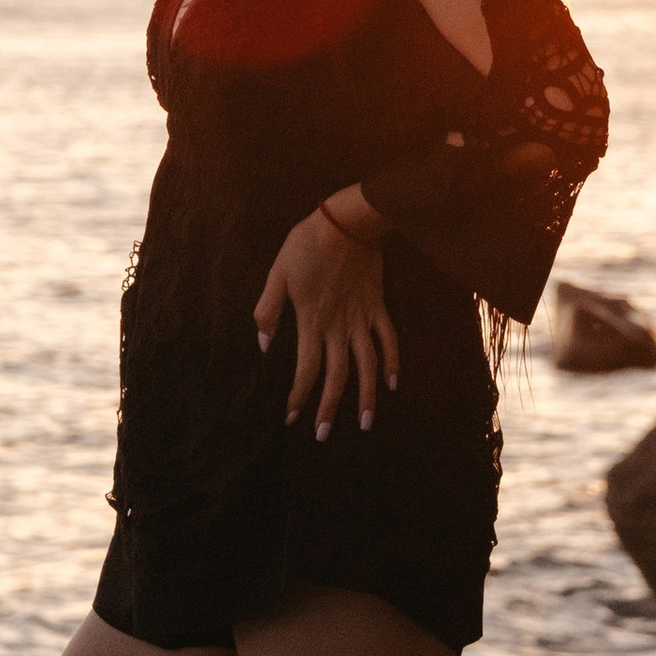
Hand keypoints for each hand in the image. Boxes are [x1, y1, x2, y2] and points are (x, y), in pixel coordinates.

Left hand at [255, 209, 399, 439]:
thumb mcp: (277, 274)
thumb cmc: (306, 245)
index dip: (299, 395)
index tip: (291, 418)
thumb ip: (268, 310)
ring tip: (364, 423)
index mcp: (312, 321)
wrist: (346, 221)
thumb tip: (262, 344)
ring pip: (367, 365)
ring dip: (366, 396)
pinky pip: (389, 339)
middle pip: (337, 376)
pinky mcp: (377, 306)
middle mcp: (339, 326)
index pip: (306, 368)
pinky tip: (392, 384)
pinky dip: (393, 363)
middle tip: (323, 435)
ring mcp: (362, 318)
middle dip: (329, 408)